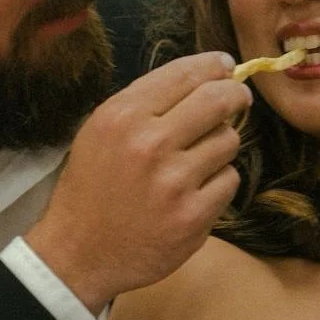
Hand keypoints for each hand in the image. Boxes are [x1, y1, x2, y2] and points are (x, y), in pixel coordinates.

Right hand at [25, 52, 250, 313]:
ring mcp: (174, 182)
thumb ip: (144, 105)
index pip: (183, 74)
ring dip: (219, 147)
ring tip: (196, 161)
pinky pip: (228, 180)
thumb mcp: (100, 133)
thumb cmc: (91, 190)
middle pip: (217, 101)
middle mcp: (149, 144)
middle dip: (235, 96)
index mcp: (122, 117)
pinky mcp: (194, 215)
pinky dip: (218, 183)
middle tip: (239, 98)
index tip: (225, 66)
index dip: (212, 66)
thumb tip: (203, 77)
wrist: (80, 254)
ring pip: (228, 140)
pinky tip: (195, 192)